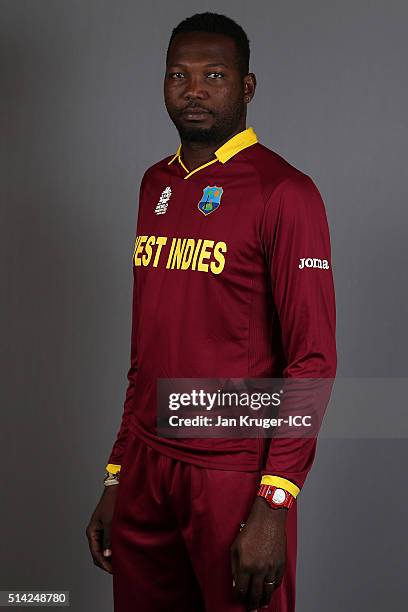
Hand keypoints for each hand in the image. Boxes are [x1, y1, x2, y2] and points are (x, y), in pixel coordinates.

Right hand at [85, 485, 117, 573]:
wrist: (117, 489)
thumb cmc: (112, 503)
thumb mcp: (110, 522)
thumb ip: (108, 539)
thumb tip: (107, 554)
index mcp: (92, 531)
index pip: (95, 553)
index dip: (104, 563)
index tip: (112, 571)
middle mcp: (95, 532)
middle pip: (98, 553)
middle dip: (106, 562)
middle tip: (117, 570)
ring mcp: (101, 531)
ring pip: (103, 549)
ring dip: (110, 556)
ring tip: (120, 563)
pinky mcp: (108, 528)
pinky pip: (108, 542)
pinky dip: (113, 549)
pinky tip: (120, 552)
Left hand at [230, 496, 287, 610]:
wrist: (268, 519)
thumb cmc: (250, 530)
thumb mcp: (235, 547)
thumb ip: (235, 568)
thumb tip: (236, 584)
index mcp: (246, 565)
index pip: (242, 590)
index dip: (239, 597)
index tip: (238, 598)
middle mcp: (259, 569)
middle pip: (255, 594)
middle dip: (252, 604)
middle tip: (251, 610)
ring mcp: (271, 568)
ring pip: (268, 591)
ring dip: (263, 600)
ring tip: (260, 605)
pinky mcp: (280, 565)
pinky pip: (277, 582)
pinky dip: (272, 589)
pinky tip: (269, 592)